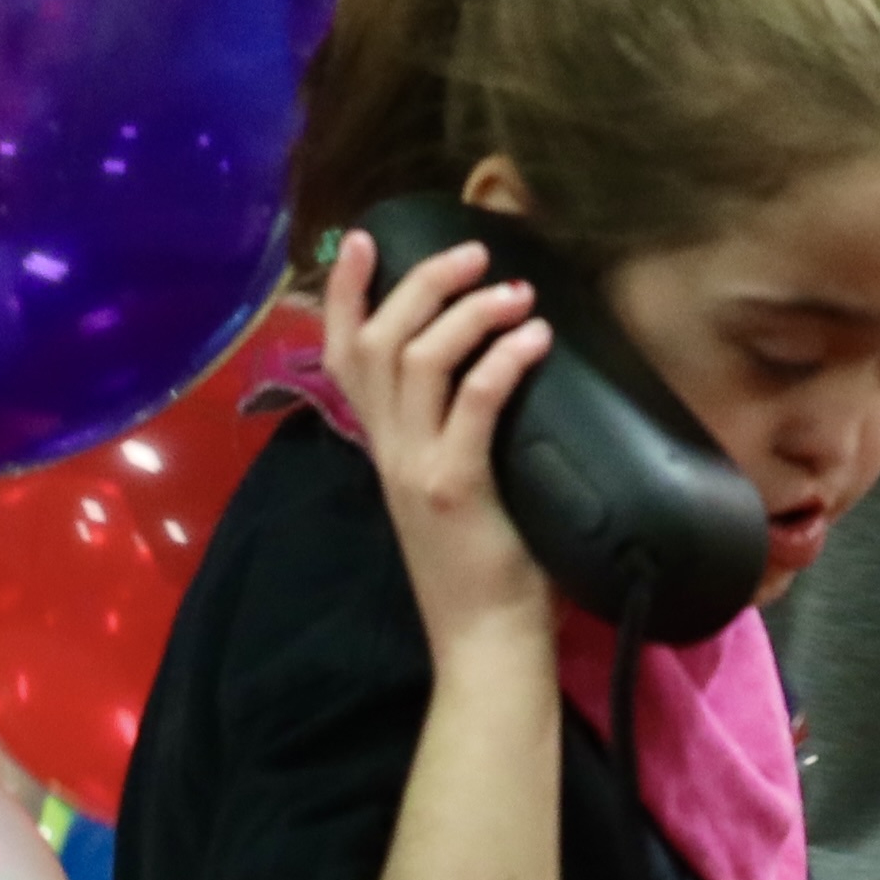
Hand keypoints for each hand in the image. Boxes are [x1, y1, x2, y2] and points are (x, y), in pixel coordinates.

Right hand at [329, 227, 553, 649]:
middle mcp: (387, 449)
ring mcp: (416, 468)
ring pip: (418, 362)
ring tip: (518, 293)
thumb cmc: (483, 562)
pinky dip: (502, 363)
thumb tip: (486, 363)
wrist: (485, 643)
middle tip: (475, 253)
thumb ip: (447, 430)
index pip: (342, 354)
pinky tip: (536, 340)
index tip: (363, 236)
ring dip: (470, 315)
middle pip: (378, 341)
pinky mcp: (456, 488)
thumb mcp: (447, 483)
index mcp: (381, 445)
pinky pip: (472, 406)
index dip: (345, 292)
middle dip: (421, 283)